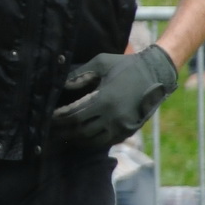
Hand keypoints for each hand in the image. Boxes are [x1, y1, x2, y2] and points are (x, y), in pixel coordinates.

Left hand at [50, 45, 179, 149]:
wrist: (156, 73)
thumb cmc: (126, 65)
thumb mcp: (101, 63)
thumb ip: (80, 75)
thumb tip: (62, 85)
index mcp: (105, 100)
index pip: (75, 115)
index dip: (59, 118)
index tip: (49, 116)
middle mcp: (114, 117)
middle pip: (82, 131)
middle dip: (64, 130)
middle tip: (52, 128)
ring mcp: (123, 126)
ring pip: (94, 140)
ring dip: (77, 138)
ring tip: (65, 134)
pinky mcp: (130, 130)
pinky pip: (108, 141)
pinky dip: (93, 141)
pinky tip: (83, 136)